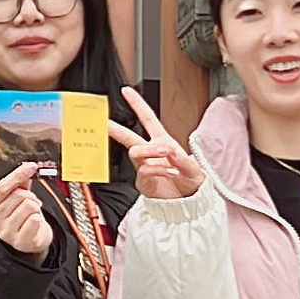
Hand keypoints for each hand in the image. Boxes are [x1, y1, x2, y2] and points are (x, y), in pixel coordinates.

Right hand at [0, 159, 55, 259]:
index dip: (18, 175)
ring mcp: (6, 232)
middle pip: (19, 195)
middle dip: (29, 197)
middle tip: (30, 205)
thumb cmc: (20, 219)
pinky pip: (35, 219)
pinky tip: (34, 224)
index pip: (3, 187)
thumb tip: (26, 169)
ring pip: (29, 206)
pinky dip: (39, 219)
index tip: (31, 167)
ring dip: (35, 208)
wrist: (27, 242)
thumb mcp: (14, 199)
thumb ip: (19, 183)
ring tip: (31, 215)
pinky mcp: (20, 241)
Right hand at [109, 87, 204, 201]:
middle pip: (130, 138)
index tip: (126, 91)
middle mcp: (152, 154)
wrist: (190, 206)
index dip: (137, 104)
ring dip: (150, 149)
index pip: (148, 119)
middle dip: (116, 129)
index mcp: (164, 143)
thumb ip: (183, 159)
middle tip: (104, 123)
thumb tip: (170, 151)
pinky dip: (157, 170)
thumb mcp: (195, 168)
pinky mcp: (144, 183)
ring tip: (165, 153)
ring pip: (135, 151)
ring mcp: (146, 168)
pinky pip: (144, 170)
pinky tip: (169, 173)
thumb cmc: (193, 185)